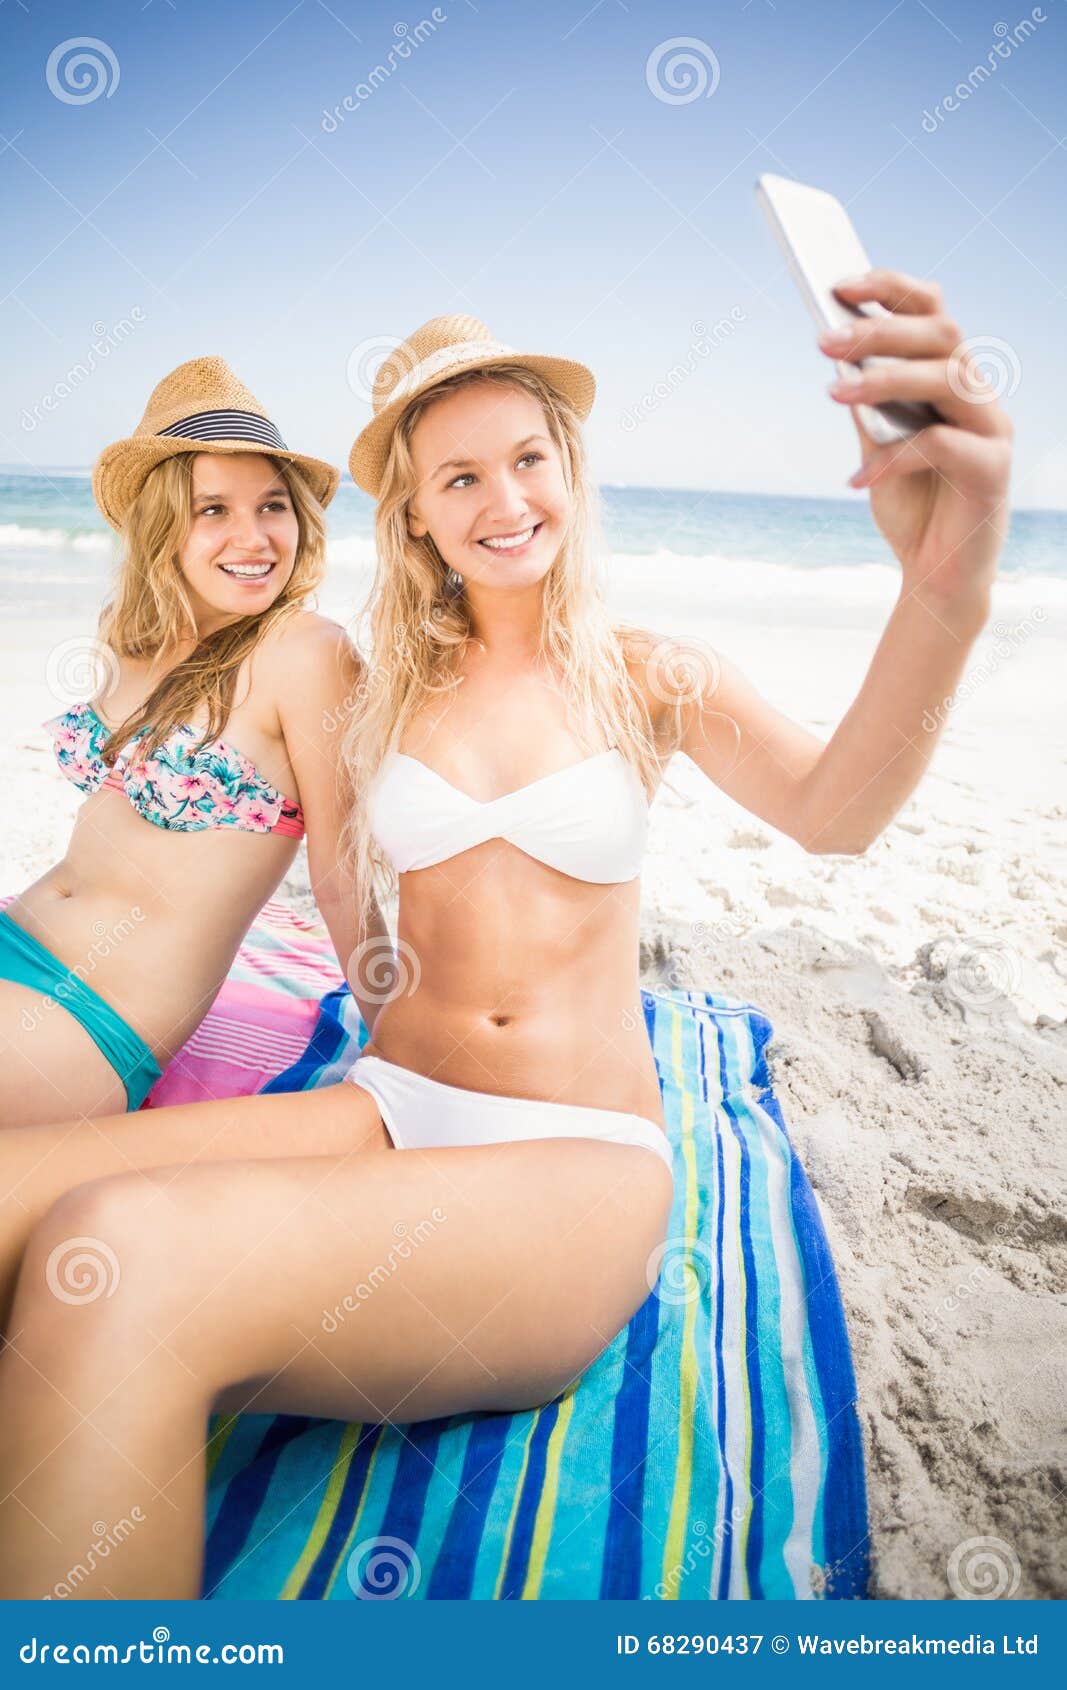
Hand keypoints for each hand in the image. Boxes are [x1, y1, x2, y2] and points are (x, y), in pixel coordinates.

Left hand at [817, 269, 1012, 614]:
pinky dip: (895, 457)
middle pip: (942, 335)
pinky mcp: (993, 471)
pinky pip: (943, 446)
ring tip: (833, 391)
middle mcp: (978, 396)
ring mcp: (992, 431)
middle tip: (825, 341)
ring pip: (947, 378)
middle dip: (881, 329)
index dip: (891, 288)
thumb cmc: (910, 507)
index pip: (934, 312)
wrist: (935, 579)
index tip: (838, 284)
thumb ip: (866, 403)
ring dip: (885, 380)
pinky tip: (857, 478)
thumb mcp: (877, 446)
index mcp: (952, 380)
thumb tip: (837, 350)